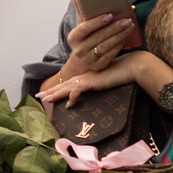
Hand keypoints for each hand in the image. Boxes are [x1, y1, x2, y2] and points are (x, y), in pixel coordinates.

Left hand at [40, 50, 157, 105]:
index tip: (49, 93)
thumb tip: (96, 92)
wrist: (133, 67)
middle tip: (39, 96)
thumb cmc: (124, 74)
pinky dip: (73, 98)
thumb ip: (99, 86)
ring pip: (67, 87)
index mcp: (88, 76)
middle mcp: (86, 76)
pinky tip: (70, 105)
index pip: (69, 83)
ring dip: (55, 94)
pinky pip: (78, 90)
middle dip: (51, 91)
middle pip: (64, 84)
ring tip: (45, 99)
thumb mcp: (108, 82)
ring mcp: (88, 78)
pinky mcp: (93, 81)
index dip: (59, 88)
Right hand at [57, 11, 136, 79]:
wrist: (81, 62)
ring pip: (106, 46)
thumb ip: (81, 12)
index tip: (110, 15)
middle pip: (99, 37)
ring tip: (130, 26)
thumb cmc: (84, 40)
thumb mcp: (80, 27)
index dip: (97, 22)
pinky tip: (126, 37)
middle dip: (114, 27)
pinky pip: (111, 54)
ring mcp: (89, 59)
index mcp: (74, 37)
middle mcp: (79, 50)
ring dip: (120, 35)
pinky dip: (119, 45)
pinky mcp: (99, 66)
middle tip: (127, 19)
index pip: (85, 28)